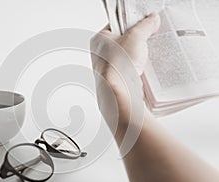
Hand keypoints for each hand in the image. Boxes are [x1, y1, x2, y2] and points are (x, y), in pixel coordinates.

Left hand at [91, 13, 159, 128]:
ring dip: (138, 54)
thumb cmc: (119, 66)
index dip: (131, 23)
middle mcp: (100, 53)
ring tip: (145, 54)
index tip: (144, 23)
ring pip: (127, 55)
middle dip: (137, 40)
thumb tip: (151, 19)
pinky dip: (138, 66)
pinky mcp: (117, 78)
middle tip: (146, 39)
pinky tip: (144, 67)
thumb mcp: (136, 37)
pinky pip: (129, 68)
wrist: (120, 92)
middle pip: (123, 40)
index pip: (116, 24)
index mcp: (99, 39)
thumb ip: (145, 25)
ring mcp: (108, 67)